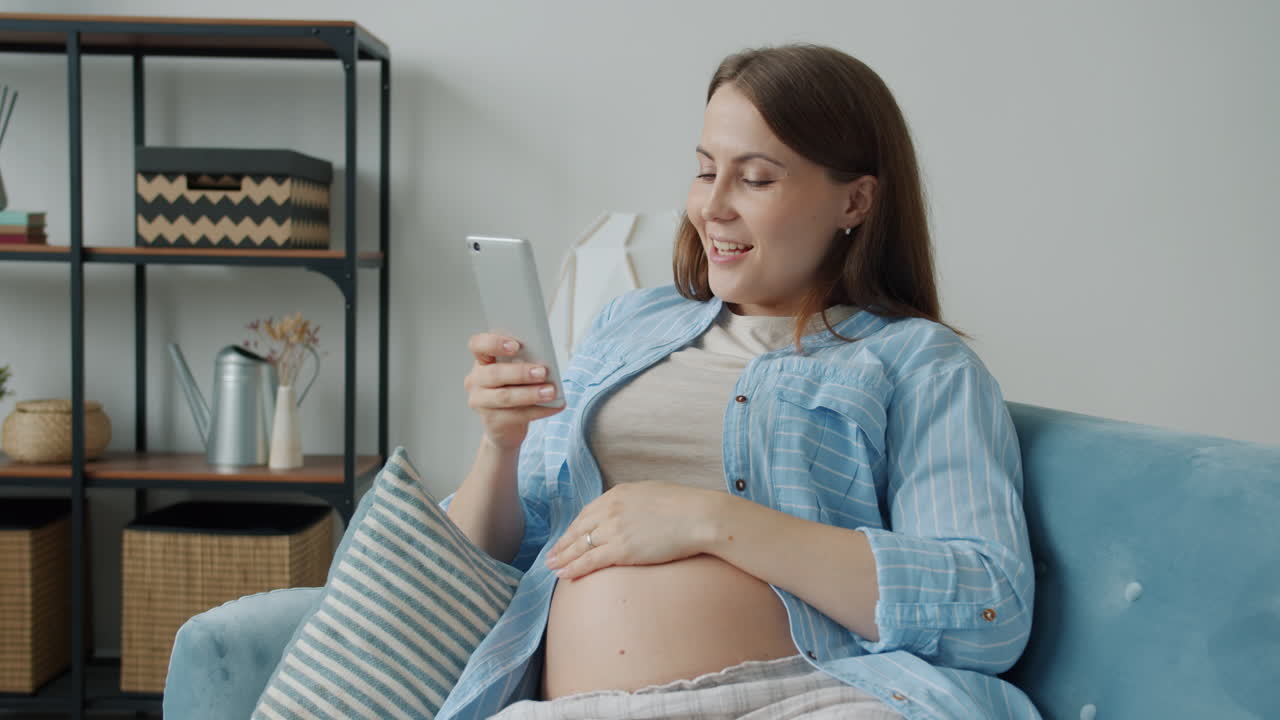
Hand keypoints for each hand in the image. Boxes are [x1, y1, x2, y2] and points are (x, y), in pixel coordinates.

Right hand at [464, 333, 562, 451]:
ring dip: (531, 393)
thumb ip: (524, 362)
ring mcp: (480, 402)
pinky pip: (517, 415)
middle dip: (520, 372)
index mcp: (482, 361)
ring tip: (551, 391)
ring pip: (505, 397)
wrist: (506, 426)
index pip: (478, 345)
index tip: (516, 345)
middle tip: (542, 372)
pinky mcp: (492, 421)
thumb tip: (543, 361)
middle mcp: (476, 380)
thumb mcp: (516, 373)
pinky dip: (539, 410)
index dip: (494, 343)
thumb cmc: (513, 389)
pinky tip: (555, 406)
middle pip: (494, 373)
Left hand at [544, 482, 721, 579]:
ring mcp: (614, 529)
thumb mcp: (652, 494)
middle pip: (579, 530)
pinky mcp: (622, 549)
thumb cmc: (685, 506)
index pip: (587, 513)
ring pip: (580, 546)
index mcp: (617, 494)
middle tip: (550, 556)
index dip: (575, 529)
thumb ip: (633, 502)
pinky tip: (565, 575)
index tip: (567, 539)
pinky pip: (591, 560)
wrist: (699, 516)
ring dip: (564, 558)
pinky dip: (575, 568)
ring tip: (553, 568)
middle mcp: (610, 509)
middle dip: (563, 545)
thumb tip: (629, 512)